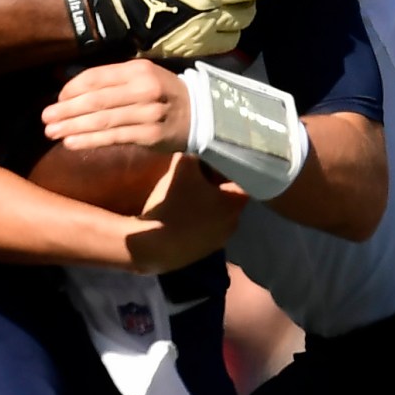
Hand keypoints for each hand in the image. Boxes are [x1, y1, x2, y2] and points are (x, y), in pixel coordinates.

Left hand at [41, 59, 189, 152]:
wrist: (199, 113)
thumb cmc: (160, 93)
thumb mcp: (139, 76)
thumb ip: (108, 79)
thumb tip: (67, 84)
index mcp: (138, 70)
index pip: (97, 77)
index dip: (72, 89)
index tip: (57, 99)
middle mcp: (143, 89)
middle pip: (96, 100)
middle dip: (66, 110)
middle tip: (45, 118)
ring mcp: (148, 114)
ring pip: (102, 121)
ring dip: (73, 127)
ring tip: (52, 132)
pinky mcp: (150, 136)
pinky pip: (114, 138)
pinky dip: (90, 141)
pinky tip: (71, 143)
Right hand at [124, 155, 247, 274]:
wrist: (152, 245)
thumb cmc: (173, 203)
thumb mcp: (182, 166)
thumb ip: (194, 151)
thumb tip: (197, 141)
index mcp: (236, 201)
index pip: (241, 176)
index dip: (225, 165)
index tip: (210, 160)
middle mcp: (235, 222)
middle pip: (229, 196)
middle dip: (216, 185)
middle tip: (197, 176)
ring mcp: (220, 241)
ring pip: (217, 214)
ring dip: (206, 205)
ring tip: (185, 196)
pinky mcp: (204, 252)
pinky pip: (205, 229)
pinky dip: (196, 221)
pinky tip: (179, 215)